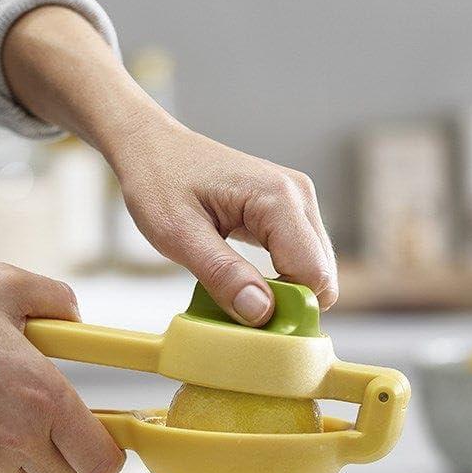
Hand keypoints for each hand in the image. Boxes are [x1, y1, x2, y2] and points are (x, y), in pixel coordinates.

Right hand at [0, 264, 124, 472]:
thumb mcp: (1, 284)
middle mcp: (18, 440)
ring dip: (28, 455)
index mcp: (43, 399)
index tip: (105, 436)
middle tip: (56, 422)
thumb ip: (56, 299)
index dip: (110, 453)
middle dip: (72, 459)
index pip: (103, 462)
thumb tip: (80, 320)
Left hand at [2, 7, 335, 325]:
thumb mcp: (178, 235)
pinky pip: (300, 262)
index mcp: (278, 198)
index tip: (248, 325)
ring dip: (279, 294)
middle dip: (285, 305)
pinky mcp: (290, 213)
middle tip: (236, 308)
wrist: (151, 147)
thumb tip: (261, 313)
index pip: (313, 276)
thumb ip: (221, 274)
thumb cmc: (159, 182)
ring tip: (234, 290)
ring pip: (313, 273)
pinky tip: (243, 279)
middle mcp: (299, 196)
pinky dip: (276, 281)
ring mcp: (299, 203)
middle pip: (320, 277)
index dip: (288, 311)